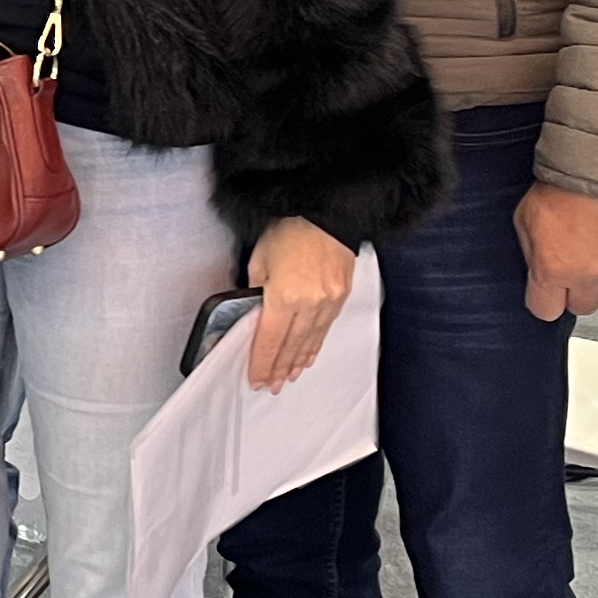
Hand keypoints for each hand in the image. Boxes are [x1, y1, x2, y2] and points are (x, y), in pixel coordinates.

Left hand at [244, 216, 354, 391]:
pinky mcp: (341, 296)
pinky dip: (315, 345)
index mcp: (284, 296)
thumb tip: (256, 310)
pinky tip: (309, 355)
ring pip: (311, 341)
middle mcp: (310, 304)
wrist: (327, 213)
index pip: (270, 340)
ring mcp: (329, 302)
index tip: (256, 378)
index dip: (262, 363)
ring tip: (289, 376)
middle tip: (271, 385)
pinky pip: (325, 329)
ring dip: (298, 361)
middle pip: (291, 346)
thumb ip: (256, 289)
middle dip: (280, 369)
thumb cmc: (291, 230)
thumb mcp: (260, 259)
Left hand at [516, 184, 597, 322]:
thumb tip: (536, 267)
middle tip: (573, 264)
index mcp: (554, 269)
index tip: (545, 291)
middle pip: (582, 306)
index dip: (544, 299)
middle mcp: (589, 275)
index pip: (545, 310)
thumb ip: (531, 251)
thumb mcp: (525, 217)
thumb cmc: (564, 184)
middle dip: (575, 290)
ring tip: (596, 242)